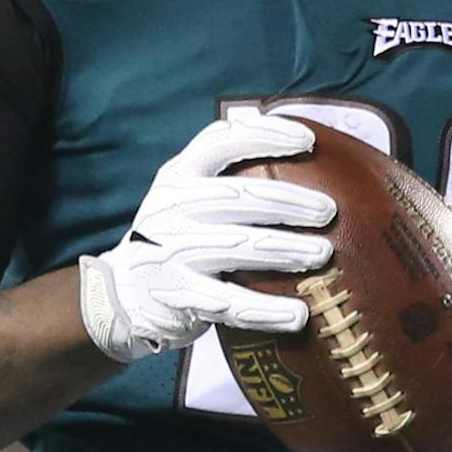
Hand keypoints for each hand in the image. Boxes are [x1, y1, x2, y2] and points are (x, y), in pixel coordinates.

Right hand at [78, 115, 336, 362]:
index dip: (265, 136)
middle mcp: (172, 208)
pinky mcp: (177, 295)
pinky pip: (228, 303)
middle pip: (237, 196)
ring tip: (322, 253)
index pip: (221, 141)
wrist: (123, 292)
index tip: (308, 140)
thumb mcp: (186, 191)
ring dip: (284, 250)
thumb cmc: (178, 233)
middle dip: (288, 201)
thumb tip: (302, 137)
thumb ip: (225, 168)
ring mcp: (171, 252)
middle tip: (328, 210)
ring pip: (235, 247)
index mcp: (179, 175)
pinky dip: (266, 310)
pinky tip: (299, 315)